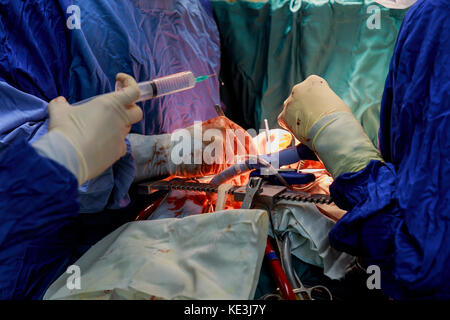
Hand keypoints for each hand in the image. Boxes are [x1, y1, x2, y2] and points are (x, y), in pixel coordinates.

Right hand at [47, 73, 142, 183]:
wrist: (68, 158)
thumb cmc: (66, 131)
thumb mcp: (59, 111)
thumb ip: (60, 104)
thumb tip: (59, 101)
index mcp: (111, 104)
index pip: (133, 91)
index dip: (130, 83)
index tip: (119, 80)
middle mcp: (120, 120)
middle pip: (136, 112)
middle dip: (130, 109)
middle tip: (115, 108)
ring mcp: (121, 137)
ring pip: (126, 129)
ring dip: (117, 127)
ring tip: (98, 129)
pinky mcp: (118, 152)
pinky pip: (120, 145)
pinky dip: (113, 143)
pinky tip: (98, 145)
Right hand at [129, 116, 256, 182]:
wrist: (166, 152)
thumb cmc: (185, 146)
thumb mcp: (207, 135)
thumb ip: (225, 141)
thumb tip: (243, 155)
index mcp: (222, 123)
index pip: (245, 137)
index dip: (252, 151)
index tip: (254, 161)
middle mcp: (223, 131)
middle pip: (243, 152)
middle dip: (244, 166)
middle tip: (242, 176)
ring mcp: (220, 144)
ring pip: (235, 163)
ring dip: (235, 175)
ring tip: (228, 180)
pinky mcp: (215, 159)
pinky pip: (226, 172)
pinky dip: (225, 179)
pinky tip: (219, 180)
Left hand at [278, 75, 350, 143]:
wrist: (332, 130)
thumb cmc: (340, 117)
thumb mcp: (334, 101)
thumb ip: (323, 100)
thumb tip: (319, 109)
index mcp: (313, 81)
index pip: (311, 88)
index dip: (316, 100)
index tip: (321, 108)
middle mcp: (298, 88)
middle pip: (299, 97)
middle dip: (304, 107)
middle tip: (313, 119)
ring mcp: (289, 102)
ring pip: (290, 109)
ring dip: (296, 116)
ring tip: (308, 127)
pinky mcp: (283, 116)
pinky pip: (284, 120)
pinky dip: (290, 126)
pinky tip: (300, 131)